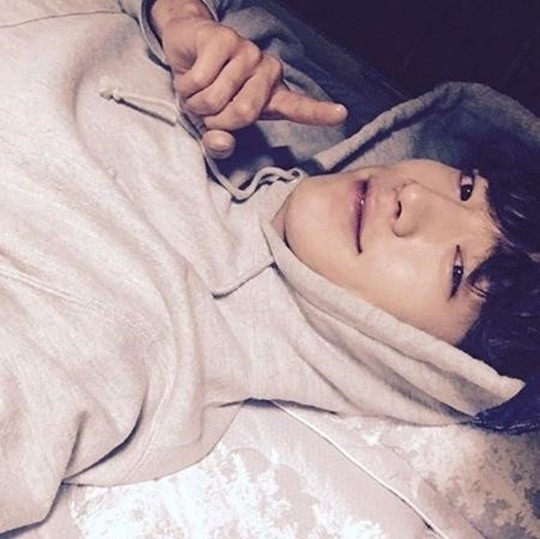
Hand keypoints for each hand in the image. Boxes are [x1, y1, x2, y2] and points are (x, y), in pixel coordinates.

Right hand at [151, 0, 346, 157]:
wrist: (184, 49)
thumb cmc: (204, 91)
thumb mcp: (211, 125)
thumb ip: (218, 141)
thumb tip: (223, 143)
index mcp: (271, 95)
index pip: (298, 105)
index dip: (317, 112)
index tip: (340, 114)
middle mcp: (266, 71)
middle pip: (245, 113)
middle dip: (216, 120)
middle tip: (208, 111)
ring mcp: (248, 52)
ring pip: (218, 99)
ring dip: (197, 103)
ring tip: (197, 92)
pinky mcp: (224, 39)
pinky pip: (201, 81)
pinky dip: (186, 88)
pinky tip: (189, 78)